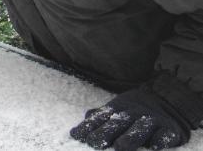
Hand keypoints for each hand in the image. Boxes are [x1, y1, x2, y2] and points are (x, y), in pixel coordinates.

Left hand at [70, 74, 201, 149]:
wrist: (167, 100)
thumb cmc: (134, 110)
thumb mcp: (116, 109)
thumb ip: (100, 116)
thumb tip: (83, 120)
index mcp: (117, 109)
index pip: (100, 118)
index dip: (88, 127)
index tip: (76, 135)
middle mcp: (132, 114)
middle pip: (117, 123)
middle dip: (105, 133)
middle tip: (94, 143)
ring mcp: (151, 120)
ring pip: (140, 128)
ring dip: (130, 137)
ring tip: (120, 147)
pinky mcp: (169, 129)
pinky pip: (164, 135)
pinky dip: (160, 140)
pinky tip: (154, 146)